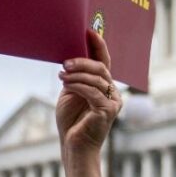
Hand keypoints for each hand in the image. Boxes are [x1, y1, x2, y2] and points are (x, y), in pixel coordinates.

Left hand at [55, 29, 121, 153]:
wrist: (73, 145)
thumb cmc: (71, 121)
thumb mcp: (71, 93)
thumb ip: (75, 77)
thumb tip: (70, 58)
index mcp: (104, 86)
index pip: (103, 61)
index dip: (98, 45)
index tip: (88, 31)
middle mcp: (113, 92)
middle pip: (101, 68)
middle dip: (82, 62)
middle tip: (64, 63)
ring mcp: (113, 102)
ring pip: (96, 79)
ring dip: (76, 74)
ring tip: (62, 75)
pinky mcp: (109, 111)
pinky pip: (92, 92)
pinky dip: (77, 86)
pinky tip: (66, 85)